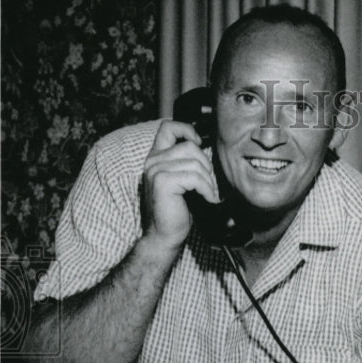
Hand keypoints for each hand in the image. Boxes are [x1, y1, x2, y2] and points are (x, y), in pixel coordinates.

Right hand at [141, 120, 220, 250]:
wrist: (164, 235)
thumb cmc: (177, 211)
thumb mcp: (183, 181)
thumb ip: (187, 162)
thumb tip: (205, 146)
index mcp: (156, 157)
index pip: (168, 127)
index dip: (186, 129)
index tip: (199, 143)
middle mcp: (152, 161)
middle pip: (190, 147)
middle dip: (206, 165)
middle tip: (208, 185)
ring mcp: (155, 170)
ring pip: (195, 163)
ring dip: (208, 181)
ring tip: (207, 195)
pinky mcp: (162, 182)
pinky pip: (195, 177)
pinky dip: (207, 189)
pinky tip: (207, 200)